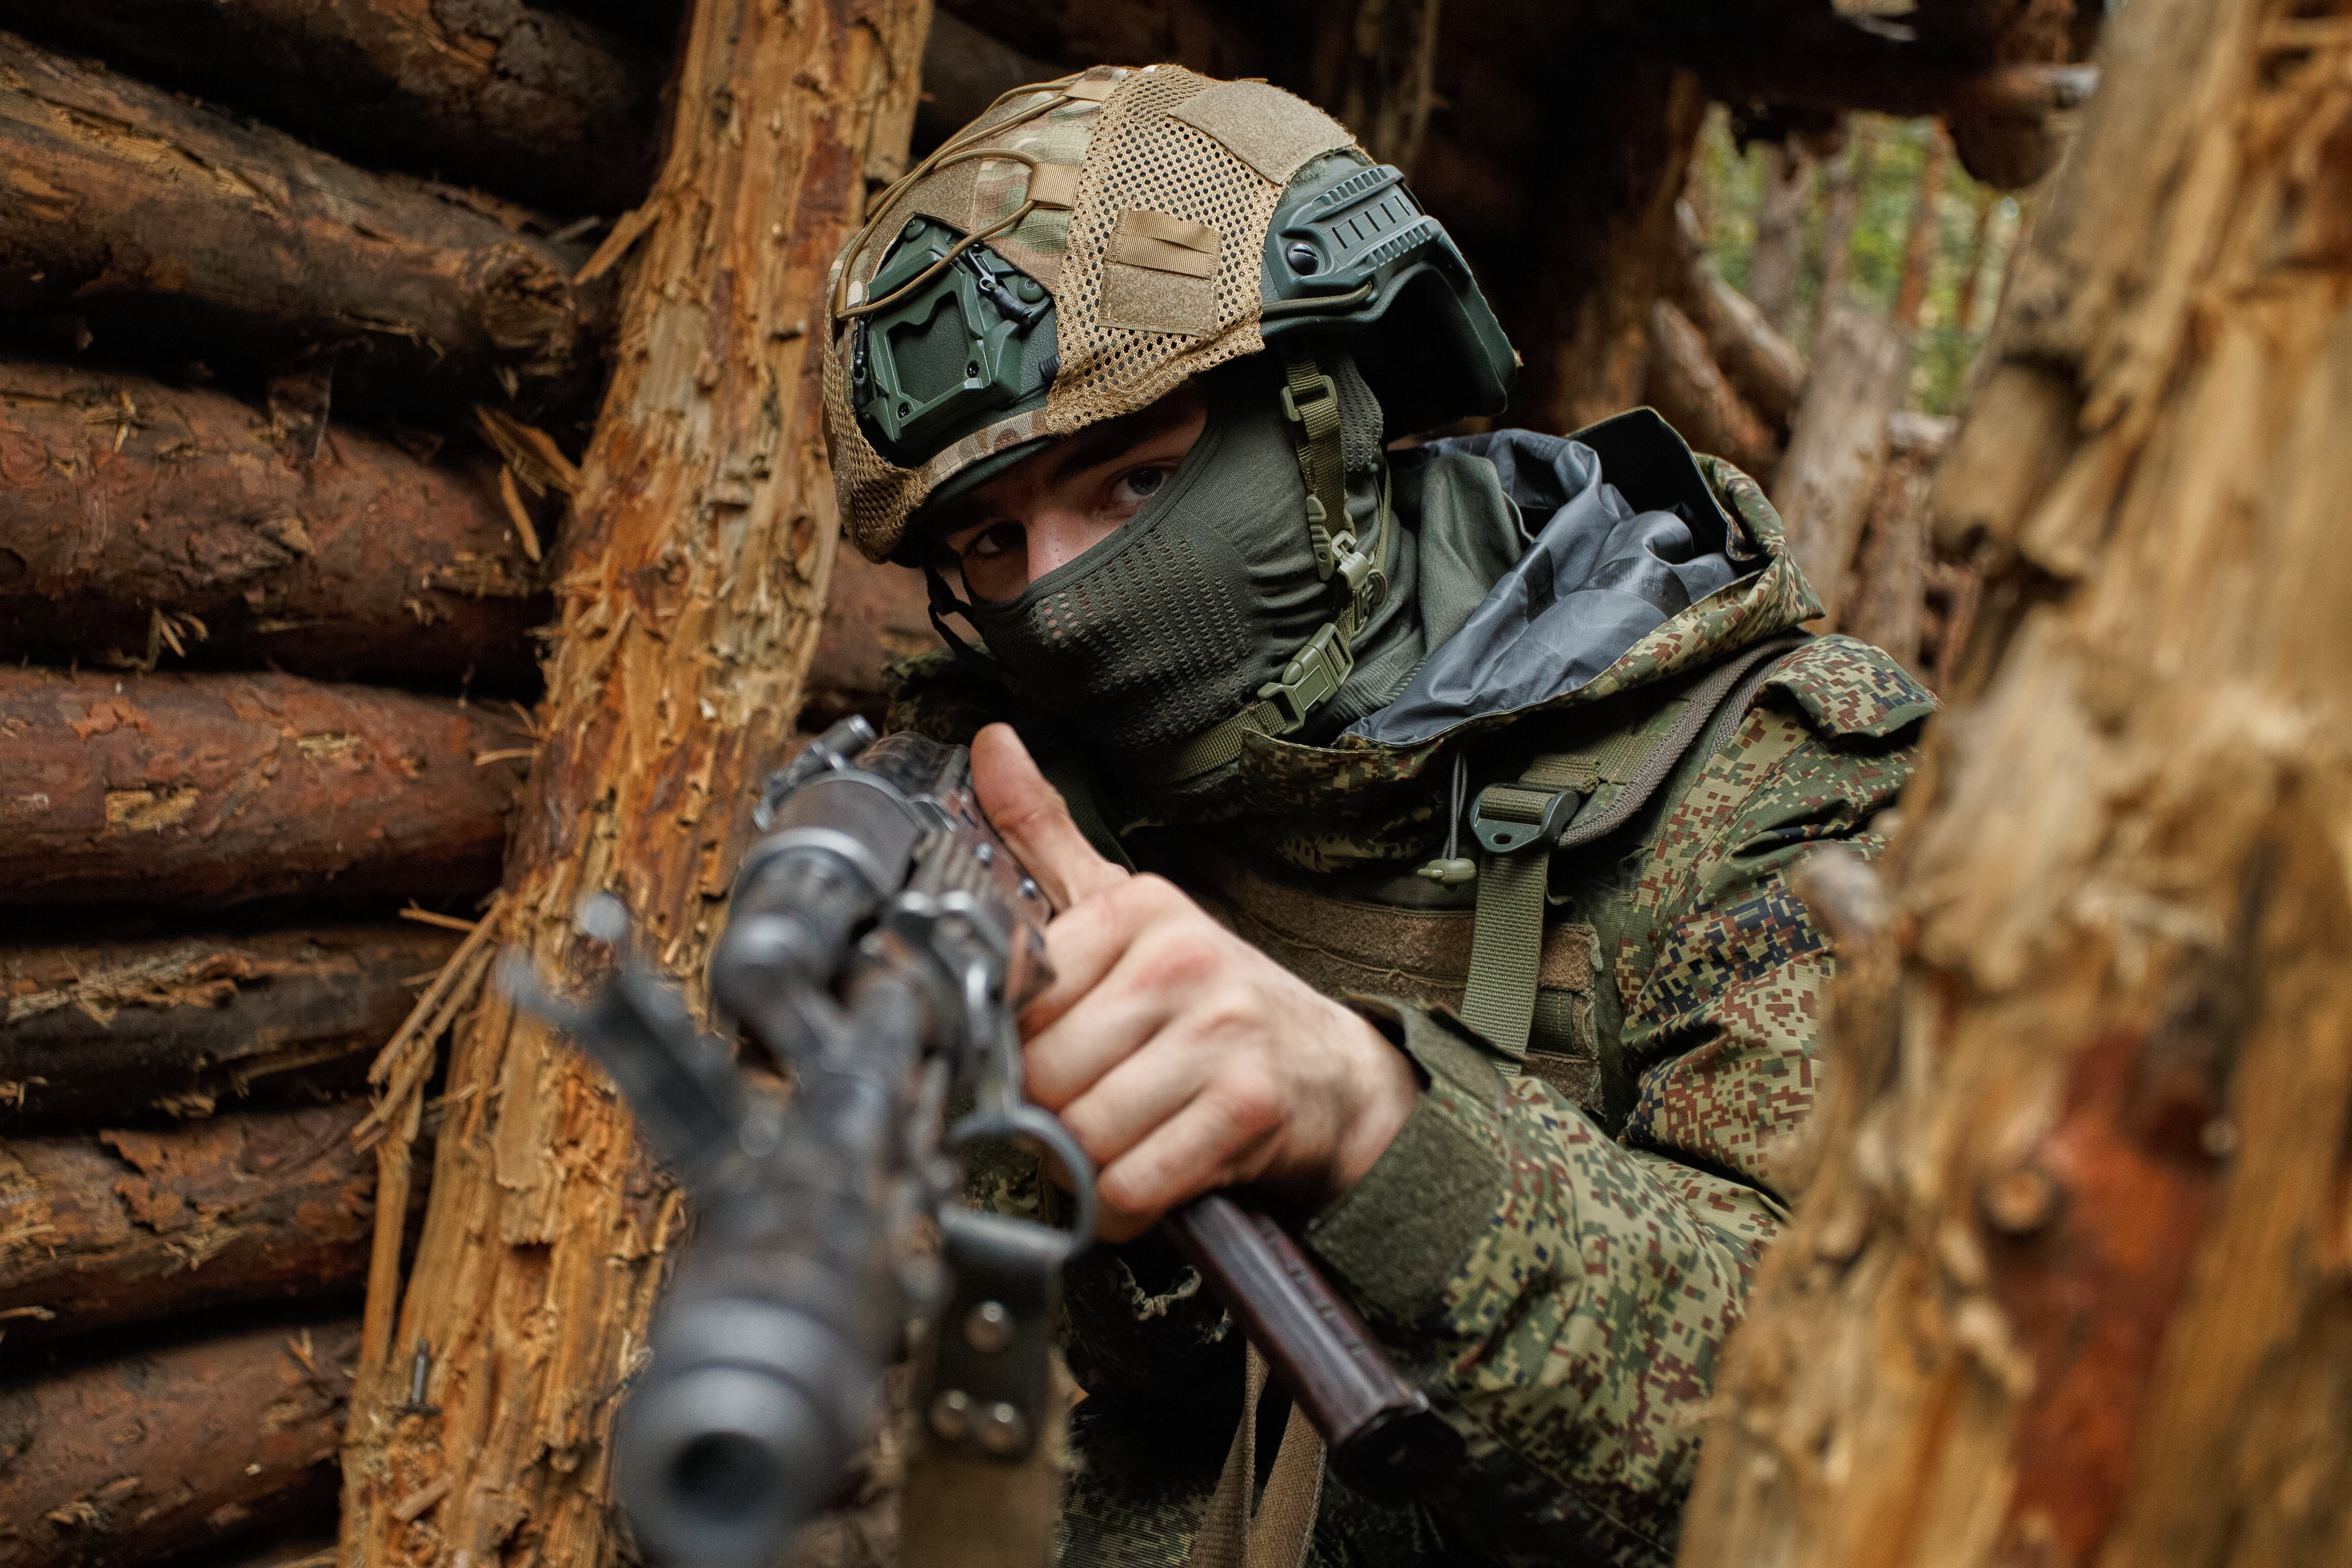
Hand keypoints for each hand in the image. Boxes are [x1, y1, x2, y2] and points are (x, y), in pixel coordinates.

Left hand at [970, 723, 1419, 1241]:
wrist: (1335, 1074)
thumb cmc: (1212, 1001)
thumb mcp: (1129, 910)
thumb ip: (1045, 837)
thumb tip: (989, 742)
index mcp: (1137, 910)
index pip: (1016, 997)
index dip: (1019, 1045)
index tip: (1051, 1053)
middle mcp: (1179, 961)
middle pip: (1041, 1075)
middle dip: (1050, 1115)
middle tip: (1088, 1108)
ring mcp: (1218, 1032)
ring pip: (1081, 1135)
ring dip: (1088, 1166)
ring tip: (1122, 1140)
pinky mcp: (1247, 1107)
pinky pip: (1134, 1184)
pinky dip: (1127, 1205)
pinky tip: (1149, 1177)